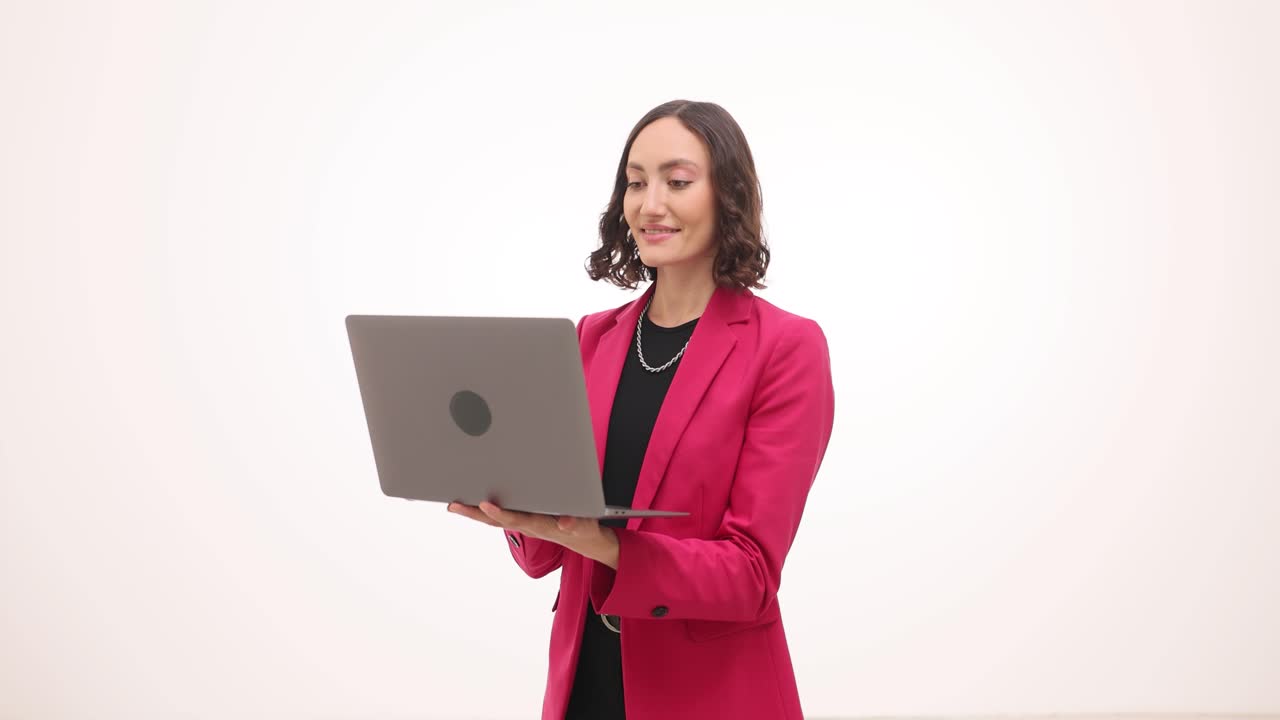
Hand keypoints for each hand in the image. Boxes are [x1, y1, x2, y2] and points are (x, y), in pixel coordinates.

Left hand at [447, 501, 619, 568]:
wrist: (584, 539)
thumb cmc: (582, 528)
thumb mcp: (584, 526)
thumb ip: (576, 523)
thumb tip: (565, 523)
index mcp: (540, 525)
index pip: (517, 519)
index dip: (501, 513)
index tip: (485, 503)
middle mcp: (528, 524)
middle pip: (497, 520)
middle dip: (475, 512)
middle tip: (454, 505)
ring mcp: (524, 523)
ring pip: (495, 518)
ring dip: (474, 511)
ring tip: (454, 503)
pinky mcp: (524, 519)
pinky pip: (501, 516)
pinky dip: (485, 511)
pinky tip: (472, 504)